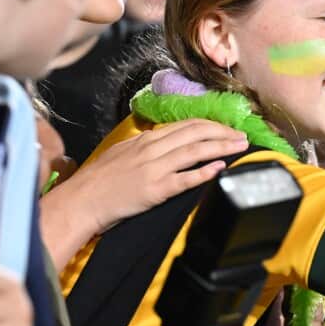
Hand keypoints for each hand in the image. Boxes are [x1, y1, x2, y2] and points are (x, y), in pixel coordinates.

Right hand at [53, 119, 247, 236]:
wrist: (82, 200)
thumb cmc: (99, 180)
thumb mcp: (123, 152)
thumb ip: (146, 146)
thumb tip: (165, 139)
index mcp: (145, 139)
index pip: (185, 125)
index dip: (211, 125)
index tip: (227, 128)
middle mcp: (152, 149)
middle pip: (194, 133)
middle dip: (222, 132)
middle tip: (242, 135)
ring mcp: (154, 168)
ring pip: (194, 151)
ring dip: (221, 146)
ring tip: (240, 146)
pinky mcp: (155, 189)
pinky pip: (184, 179)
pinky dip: (204, 172)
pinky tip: (220, 168)